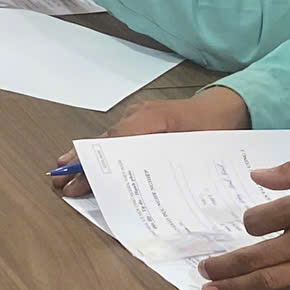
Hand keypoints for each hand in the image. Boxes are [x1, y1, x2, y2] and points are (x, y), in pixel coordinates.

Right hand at [50, 86, 249, 195]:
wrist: (228, 109)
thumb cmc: (214, 129)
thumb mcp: (197, 146)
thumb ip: (170, 159)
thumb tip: (140, 179)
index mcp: (153, 119)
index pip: (116, 141)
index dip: (96, 161)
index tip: (76, 176)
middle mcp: (141, 116)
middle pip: (106, 142)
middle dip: (83, 162)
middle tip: (61, 180)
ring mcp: (140, 118)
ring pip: (110, 141)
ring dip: (90, 159)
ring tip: (67, 173)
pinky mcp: (143, 124)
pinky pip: (119, 139)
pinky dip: (104, 154)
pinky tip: (93, 167)